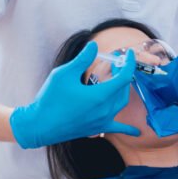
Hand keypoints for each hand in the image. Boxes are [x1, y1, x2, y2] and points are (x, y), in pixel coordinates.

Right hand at [10, 42, 139, 148]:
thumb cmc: (50, 99)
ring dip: (122, 89)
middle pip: (123, 89)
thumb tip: (94, 46)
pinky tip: (137, 132)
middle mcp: (105, 110)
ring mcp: (102, 121)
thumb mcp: (64, 74)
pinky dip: (128, 129)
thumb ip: (82, 59)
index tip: (128, 53)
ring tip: (115, 79)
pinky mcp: (97, 129)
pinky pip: (117, 128)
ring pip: (120, 103)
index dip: (128, 63)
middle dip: (122, 73)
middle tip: (115, 63)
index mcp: (100, 96)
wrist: (39, 126)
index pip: (124, 77)